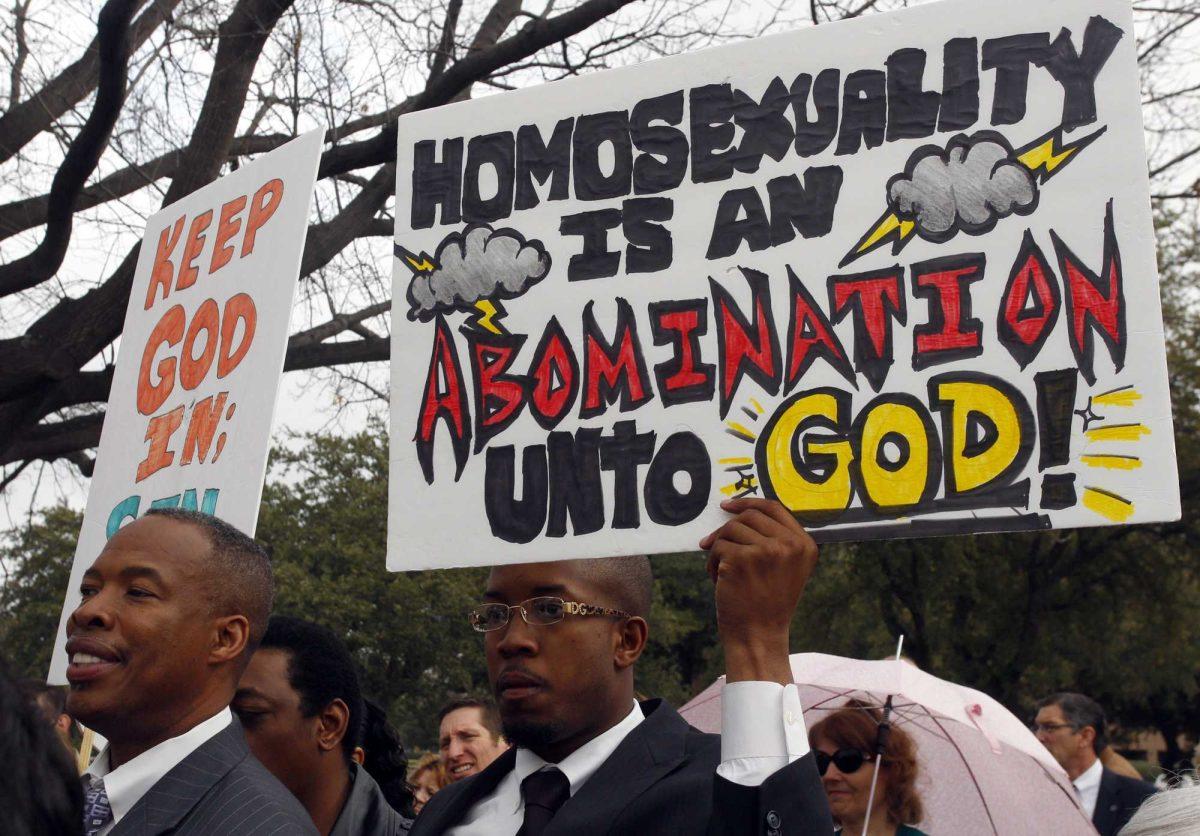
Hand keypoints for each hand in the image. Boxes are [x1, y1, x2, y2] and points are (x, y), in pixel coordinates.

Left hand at [698, 497, 817, 684]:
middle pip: (750, 516)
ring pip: (730, 530)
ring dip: (719, 549)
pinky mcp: (742, 558)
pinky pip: (717, 547)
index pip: (774, 507)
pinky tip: (719, 581)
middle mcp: (790, 544)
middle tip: (711, 544)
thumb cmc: (767, 604)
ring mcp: (766, 550)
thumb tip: (739, 511)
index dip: (749, 503)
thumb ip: (776, 540)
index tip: (728, 506)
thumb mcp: (786, 568)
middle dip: (727, 529)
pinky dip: (712, 563)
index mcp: (805, 545)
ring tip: (722, 572)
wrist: (758, 636)